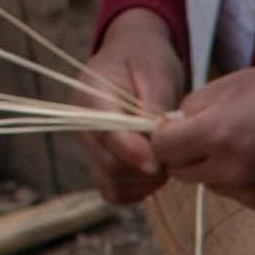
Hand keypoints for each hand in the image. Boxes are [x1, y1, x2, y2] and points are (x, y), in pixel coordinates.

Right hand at [78, 9, 184, 204]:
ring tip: (165, 160)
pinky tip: (155, 173)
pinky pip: (116, 194)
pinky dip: (139, 191)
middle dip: (146, 170)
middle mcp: (82, 126)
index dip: (133, 153)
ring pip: (114, 185)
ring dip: (146, 182)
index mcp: (90, 97)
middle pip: (110, 168)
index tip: (158, 163)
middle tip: (172, 156)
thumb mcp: (156, 72)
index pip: (105, 134)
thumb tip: (156, 137)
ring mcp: (91, 148)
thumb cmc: (148, 62)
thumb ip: (154, 104)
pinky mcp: (101, 165)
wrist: (136, 60)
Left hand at [152, 67, 254, 215]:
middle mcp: (231, 171)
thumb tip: (175, 124)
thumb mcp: (238, 81)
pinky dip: (242, 182)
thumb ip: (197, 103)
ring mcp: (252, 194)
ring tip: (246, 147)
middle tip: (209, 135)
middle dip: (186, 154)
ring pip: (211, 185)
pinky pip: (239, 196)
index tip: (177, 126)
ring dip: (215, 169)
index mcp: (218, 133)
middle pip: (181, 172)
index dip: (164, 134)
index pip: (162, 147)